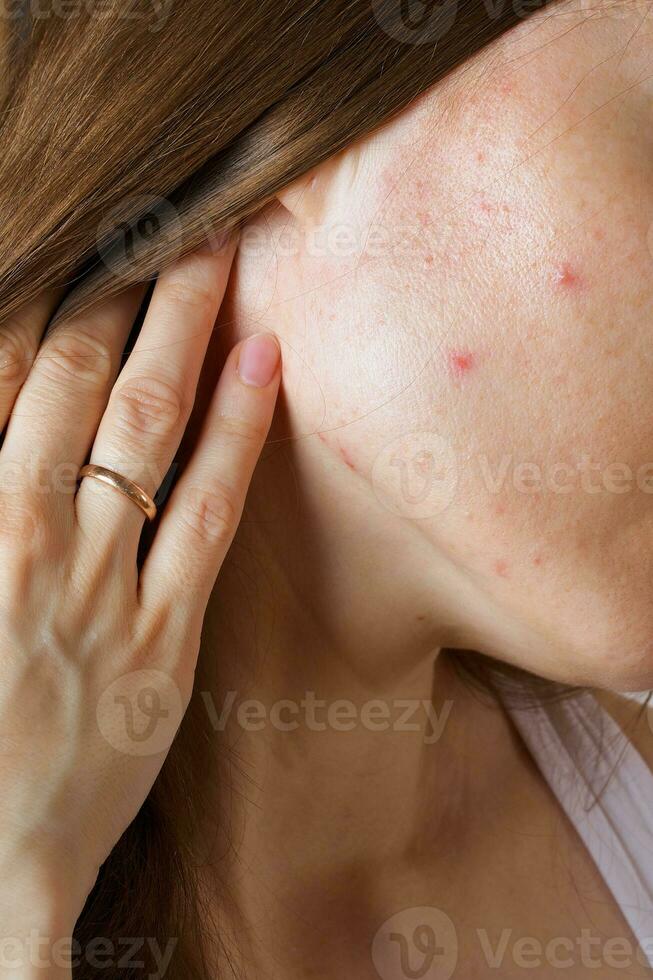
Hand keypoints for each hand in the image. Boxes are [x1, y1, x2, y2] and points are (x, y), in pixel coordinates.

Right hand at [0, 234, 280, 942]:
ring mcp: (105, 584)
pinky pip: (208, 515)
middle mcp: (30, 536)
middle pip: (84, 383)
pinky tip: (264, 361)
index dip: (52, 300)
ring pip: (151, 430)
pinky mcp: (168, 634)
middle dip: (124, 288)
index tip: (90, 237)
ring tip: (221, 251)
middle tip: (170, 208)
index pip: (11, 378)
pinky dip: (237, 433)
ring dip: (185, 330)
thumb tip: (9, 427)